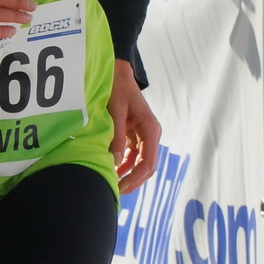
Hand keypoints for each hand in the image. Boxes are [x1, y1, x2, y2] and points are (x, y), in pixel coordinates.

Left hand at [108, 59, 159, 192]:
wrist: (117, 72)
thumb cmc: (117, 88)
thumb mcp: (115, 112)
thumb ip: (116, 137)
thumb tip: (113, 163)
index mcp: (150, 129)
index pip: (147, 162)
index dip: (135, 178)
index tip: (120, 187)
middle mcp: (151, 134)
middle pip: (146, 166)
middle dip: (132, 180)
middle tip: (115, 192)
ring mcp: (144, 135)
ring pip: (140, 162)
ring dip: (128, 174)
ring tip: (112, 183)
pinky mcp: (135, 134)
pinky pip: (132, 154)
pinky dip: (124, 164)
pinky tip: (113, 170)